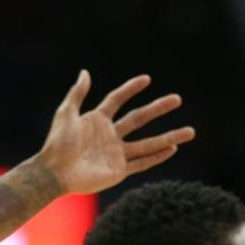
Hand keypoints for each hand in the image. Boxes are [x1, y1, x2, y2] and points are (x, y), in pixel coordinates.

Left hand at [34, 70, 193, 195]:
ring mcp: (116, 153)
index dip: (131, 89)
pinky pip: (142, 163)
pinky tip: (173, 149)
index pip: (118, 100)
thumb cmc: (57, 143)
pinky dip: (157, 157)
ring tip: (190, 131)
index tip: (146, 80)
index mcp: (97, 119)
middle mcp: (110, 135)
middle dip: (159, 109)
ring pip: (148, 143)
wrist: (54, 172)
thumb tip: (85, 72)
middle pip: (139, 118)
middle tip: (177, 99)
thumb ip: (77, 94)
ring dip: (169, 137)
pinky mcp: (118, 171)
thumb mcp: (65, 113)